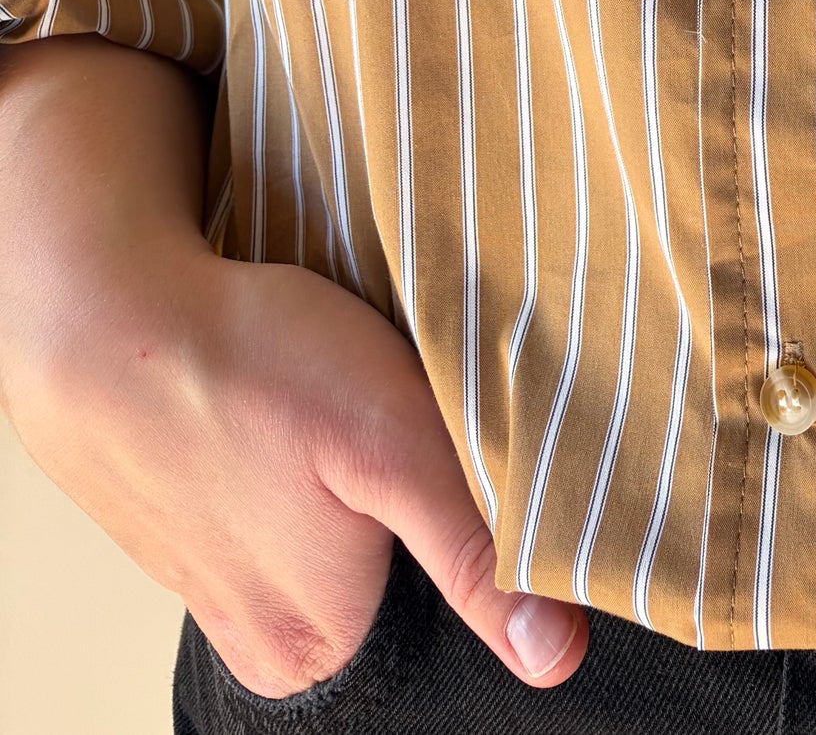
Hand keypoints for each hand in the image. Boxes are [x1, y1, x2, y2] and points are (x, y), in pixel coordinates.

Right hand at [0, 37, 585, 701]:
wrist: (104, 317)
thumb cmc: (250, 369)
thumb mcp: (395, 448)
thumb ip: (475, 551)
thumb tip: (554, 654)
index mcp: (319, 643)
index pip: (445, 585)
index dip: (458, 498)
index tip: (428, 434)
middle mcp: (262, 639)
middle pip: (381, 561)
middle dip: (393, 484)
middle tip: (368, 406)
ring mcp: (214, 583)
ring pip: (323, 524)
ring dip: (333, 463)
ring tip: (316, 398)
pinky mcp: (186, 524)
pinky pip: (268, 497)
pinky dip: (283, 447)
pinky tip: (279, 399)